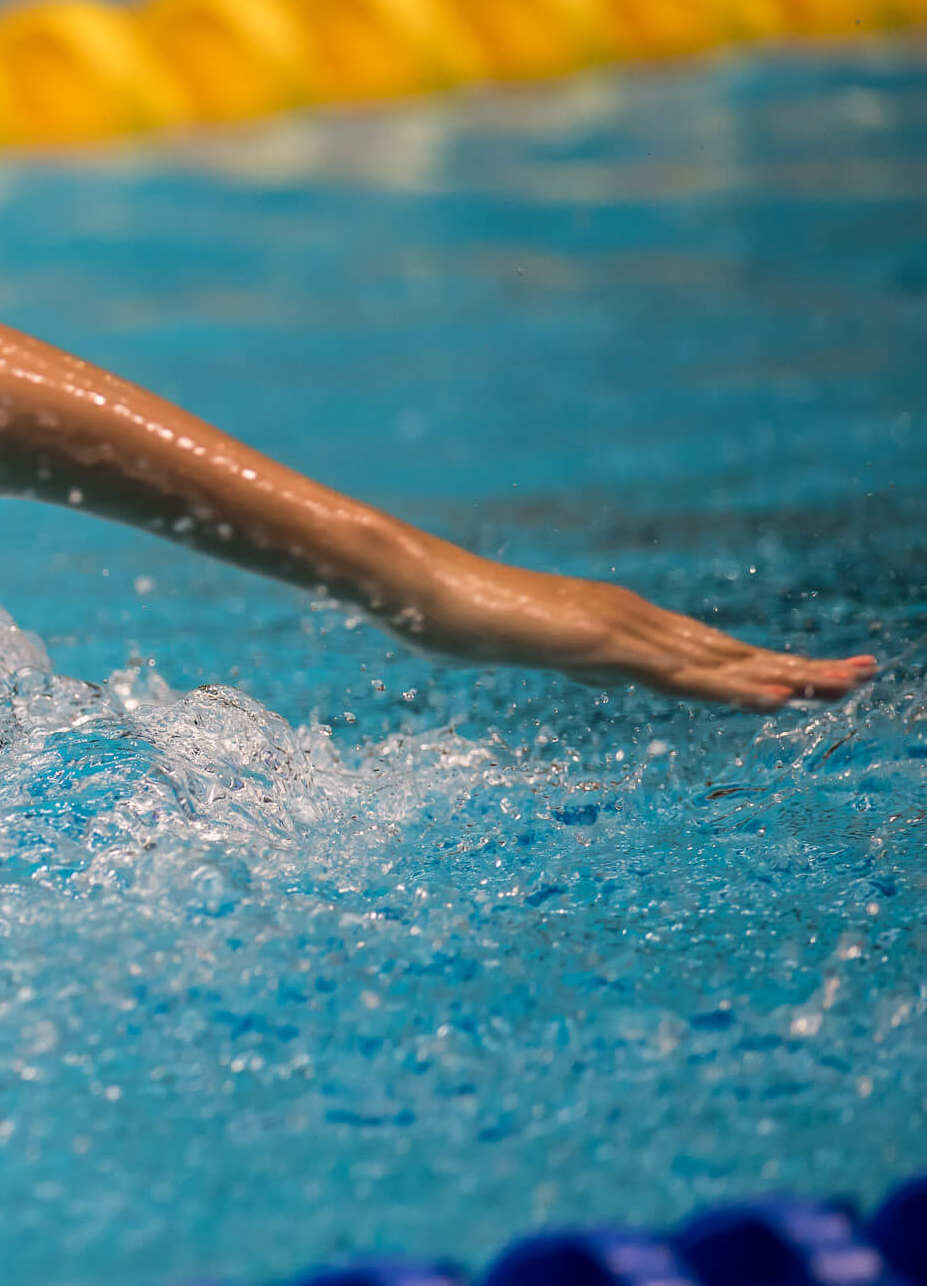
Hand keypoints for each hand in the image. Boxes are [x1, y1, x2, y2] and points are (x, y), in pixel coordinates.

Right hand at [424, 555, 877, 712]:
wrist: (422, 584)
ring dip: (785, 675)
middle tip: (864, 675)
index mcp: (620, 623)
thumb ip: (578, 656)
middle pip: (729, 649)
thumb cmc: (460, 614)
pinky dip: (731, 689)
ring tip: (842, 686)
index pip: (706, 650)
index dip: (763, 664)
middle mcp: (633, 618)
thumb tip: (604, 671)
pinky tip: (774, 701)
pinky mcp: (600, 640)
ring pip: (717, 660)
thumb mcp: (534, 647)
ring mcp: (618, 627)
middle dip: (798, 664)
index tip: (814, 679)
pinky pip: (678, 675)